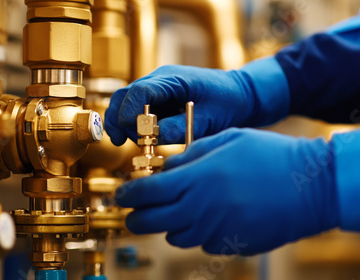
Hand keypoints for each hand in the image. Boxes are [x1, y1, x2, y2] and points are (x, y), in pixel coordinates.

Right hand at [105, 65, 257, 145]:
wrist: (241, 95)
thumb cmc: (229, 103)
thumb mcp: (209, 119)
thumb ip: (181, 127)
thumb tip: (154, 136)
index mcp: (172, 79)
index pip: (139, 91)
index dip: (129, 112)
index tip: (128, 133)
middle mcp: (159, 82)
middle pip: (123, 97)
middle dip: (119, 120)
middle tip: (123, 142)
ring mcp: (157, 91)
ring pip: (126, 105)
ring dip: (126, 125)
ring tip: (142, 143)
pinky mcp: (158, 101)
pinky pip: (137, 112)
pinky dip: (135, 127)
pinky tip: (144, 140)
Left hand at [115, 128, 338, 254]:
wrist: (312, 185)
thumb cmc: (269, 155)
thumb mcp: (227, 140)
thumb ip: (191, 155)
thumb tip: (167, 170)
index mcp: (196, 179)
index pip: (146, 193)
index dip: (128, 196)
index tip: (122, 196)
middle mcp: (200, 209)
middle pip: (151, 223)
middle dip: (136, 219)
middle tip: (134, 214)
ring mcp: (216, 231)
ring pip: (175, 237)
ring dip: (167, 226)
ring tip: (175, 211)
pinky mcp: (232, 245)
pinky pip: (202, 243)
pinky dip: (196, 233)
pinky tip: (208, 217)